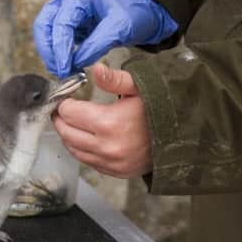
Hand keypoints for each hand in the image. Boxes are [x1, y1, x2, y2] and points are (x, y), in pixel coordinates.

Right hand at [33, 0, 177, 78]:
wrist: (143, 15)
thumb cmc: (134, 15)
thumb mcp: (121, 28)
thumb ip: (98, 44)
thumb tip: (77, 61)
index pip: (61, 22)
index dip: (60, 47)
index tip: (64, 67)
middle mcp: (69, 1)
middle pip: (44, 24)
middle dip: (49, 50)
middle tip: (59, 70)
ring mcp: (67, 12)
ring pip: (45, 32)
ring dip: (50, 53)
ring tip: (61, 70)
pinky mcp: (69, 26)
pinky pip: (55, 39)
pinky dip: (57, 53)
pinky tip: (66, 66)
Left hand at [52, 63, 151, 177]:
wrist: (181, 139)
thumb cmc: (159, 110)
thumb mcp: (140, 87)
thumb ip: (115, 79)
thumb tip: (96, 69)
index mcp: (109, 123)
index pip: (69, 113)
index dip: (64, 103)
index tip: (67, 97)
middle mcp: (106, 146)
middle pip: (66, 133)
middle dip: (60, 119)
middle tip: (62, 109)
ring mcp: (109, 162)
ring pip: (73, 149)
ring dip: (67, 135)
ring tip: (71, 122)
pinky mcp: (114, 172)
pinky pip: (86, 161)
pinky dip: (81, 149)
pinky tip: (84, 137)